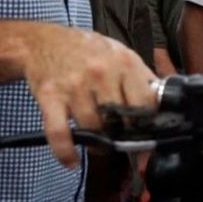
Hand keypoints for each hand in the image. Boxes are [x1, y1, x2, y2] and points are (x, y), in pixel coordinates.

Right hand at [22, 25, 157, 167]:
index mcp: (124, 62)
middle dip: (123, 134)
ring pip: (94, 128)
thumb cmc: (85, 49)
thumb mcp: (119, 53)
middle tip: (121, 139)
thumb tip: (161, 103)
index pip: (146, 102)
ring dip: (98, 144)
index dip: (147, 121)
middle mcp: (101, 73)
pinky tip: (72, 161)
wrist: (41, 41)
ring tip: (99, 144)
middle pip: (122, 119)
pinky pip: (60, 133)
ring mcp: (75, 85)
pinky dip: (66, 152)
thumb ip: (140, 76)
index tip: (144, 130)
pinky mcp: (51, 97)